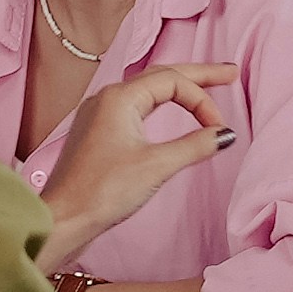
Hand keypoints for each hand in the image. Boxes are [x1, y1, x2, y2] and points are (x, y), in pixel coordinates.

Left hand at [39, 61, 238, 263]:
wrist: (62, 219)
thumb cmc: (101, 192)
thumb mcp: (156, 166)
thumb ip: (195, 146)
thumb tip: (225, 135)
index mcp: (119, 97)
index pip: (173, 82)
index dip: (202, 101)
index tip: (218, 129)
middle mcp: (107, 98)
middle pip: (162, 76)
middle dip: (198, 75)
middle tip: (230, 73)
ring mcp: (100, 114)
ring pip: (148, 91)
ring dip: (178, 88)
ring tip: (206, 86)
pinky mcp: (98, 132)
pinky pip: (136, 107)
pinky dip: (161, 105)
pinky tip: (169, 110)